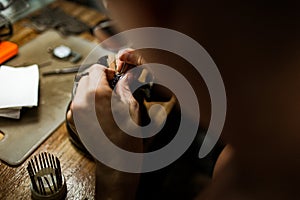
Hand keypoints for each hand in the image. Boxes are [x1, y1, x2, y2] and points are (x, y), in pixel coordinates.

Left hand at [68, 63, 141, 199]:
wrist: (117, 161)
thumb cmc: (127, 138)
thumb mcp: (132, 107)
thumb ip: (127, 86)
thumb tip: (127, 75)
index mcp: (97, 94)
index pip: (97, 69)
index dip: (108, 71)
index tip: (115, 79)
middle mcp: (81, 101)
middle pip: (86, 78)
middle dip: (99, 80)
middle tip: (112, 90)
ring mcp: (75, 112)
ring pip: (80, 90)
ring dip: (92, 91)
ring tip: (107, 102)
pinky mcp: (74, 121)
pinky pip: (77, 103)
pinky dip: (87, 103)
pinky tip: (100, 112)